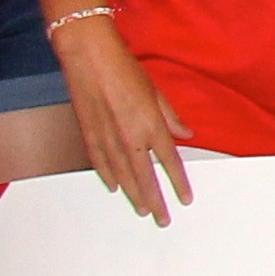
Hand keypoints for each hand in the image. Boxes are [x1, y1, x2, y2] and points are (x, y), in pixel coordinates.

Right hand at [58, 19, 196, 224]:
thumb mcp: (155, 91)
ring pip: (123, 176)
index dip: (178, 183)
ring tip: (142, 209)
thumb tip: (186, 133)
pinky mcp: (88, 135)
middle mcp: (130, 137)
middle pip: (145, 177)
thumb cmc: (124, 69)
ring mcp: (107, 138)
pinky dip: (109, 176)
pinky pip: (100, 163)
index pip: (170, 162)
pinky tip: (115, 187)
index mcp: (151, 125)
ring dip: (133, 195)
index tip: (185, 199)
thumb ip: (171, 117)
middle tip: (162, 219)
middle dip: (155, 200)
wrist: (89, 57)